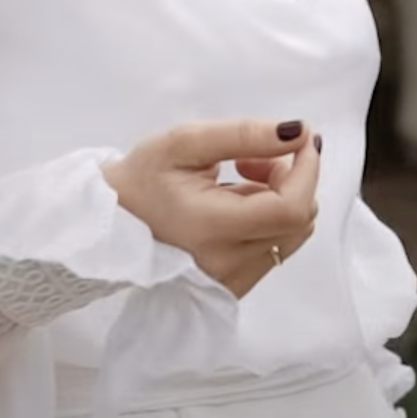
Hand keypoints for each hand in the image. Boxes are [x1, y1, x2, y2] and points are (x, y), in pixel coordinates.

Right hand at [103, 118, 321, 297]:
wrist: (109, 229)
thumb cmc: (137, 183)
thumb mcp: (183, 143)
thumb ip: (244, 134)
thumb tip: (297, 132)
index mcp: (213, 228)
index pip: (290, 207)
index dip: (307, 169)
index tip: (301, 140)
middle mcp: (227, 263)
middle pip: (299, 220)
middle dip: (292, 178)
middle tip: (252, 158)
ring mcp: (232, 280)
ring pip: (292, 235)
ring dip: (282, 198)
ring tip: (241, 178)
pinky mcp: (234, 285)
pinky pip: (274, 249)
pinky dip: (269, 220)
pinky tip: (236, 203)